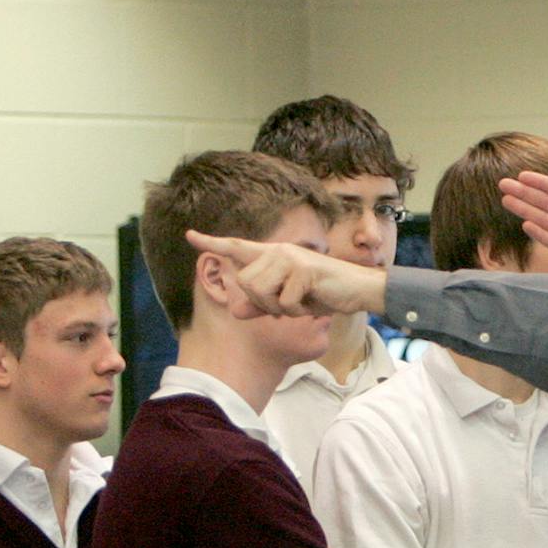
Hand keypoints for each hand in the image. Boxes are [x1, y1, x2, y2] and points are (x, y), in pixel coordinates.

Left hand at [185, 231, 387, 317]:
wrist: (358, 291)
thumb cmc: (323, 294)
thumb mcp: (288, 304)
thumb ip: (260, 306)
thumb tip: (235, 310)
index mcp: (272, 255)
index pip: (237, 247)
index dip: (212, 243)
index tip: (190, 236)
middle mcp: (278, 251)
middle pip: (247, 283)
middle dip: (264, 304)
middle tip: (288, 307)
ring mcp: (290, 258)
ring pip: (261, 292)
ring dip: (280, 308)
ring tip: (301, 303)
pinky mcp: (303, 270)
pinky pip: (284, 302)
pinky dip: (297, 311)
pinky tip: (314, 302)